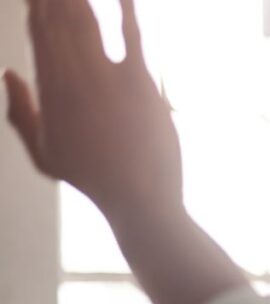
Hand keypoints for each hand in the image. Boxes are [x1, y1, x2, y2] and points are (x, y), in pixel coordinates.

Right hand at [4, 0, 181, 220]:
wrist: (138, 200)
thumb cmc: (95, 180)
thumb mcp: (45, 154)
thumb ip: (21, 113)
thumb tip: (9, 73)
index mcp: (49, 91)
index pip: (38, 33)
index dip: (37, 4)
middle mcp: (71, 79)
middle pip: (57, 19)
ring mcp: (105, 79)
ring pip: (85, 20)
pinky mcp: (138, 83)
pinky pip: (131, 34)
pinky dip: (126, 8)